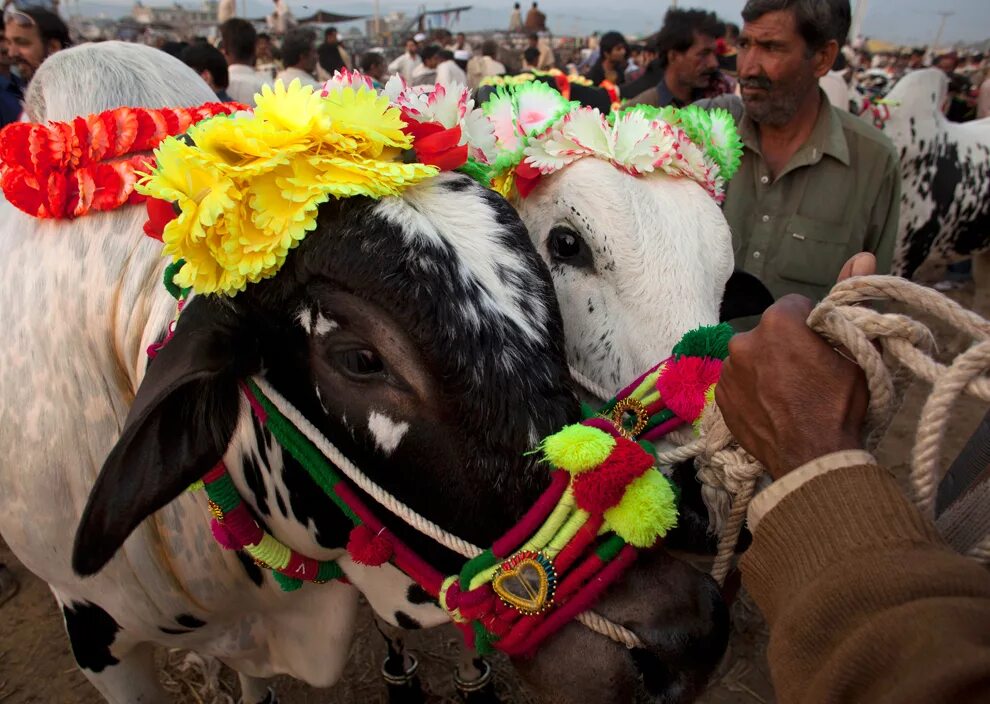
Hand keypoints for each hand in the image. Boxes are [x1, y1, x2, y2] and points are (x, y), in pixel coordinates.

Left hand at [714, 254, 873, 478]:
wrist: (812, 459)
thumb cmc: (840, 404)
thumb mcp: (856, 351)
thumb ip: (851, 297)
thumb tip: (862, 254)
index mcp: (777, 323)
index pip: (794, 305)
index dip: (811, 324)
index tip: (823, 345)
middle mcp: (744, 341)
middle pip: (770, 332)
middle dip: (786, 346)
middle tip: (808, 374)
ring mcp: (728, 371)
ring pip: (752, 357)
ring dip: (766, 367)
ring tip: (790, 394)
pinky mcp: (720, 397)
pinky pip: (738, 382)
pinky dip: (753, 389)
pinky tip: (773, 406)